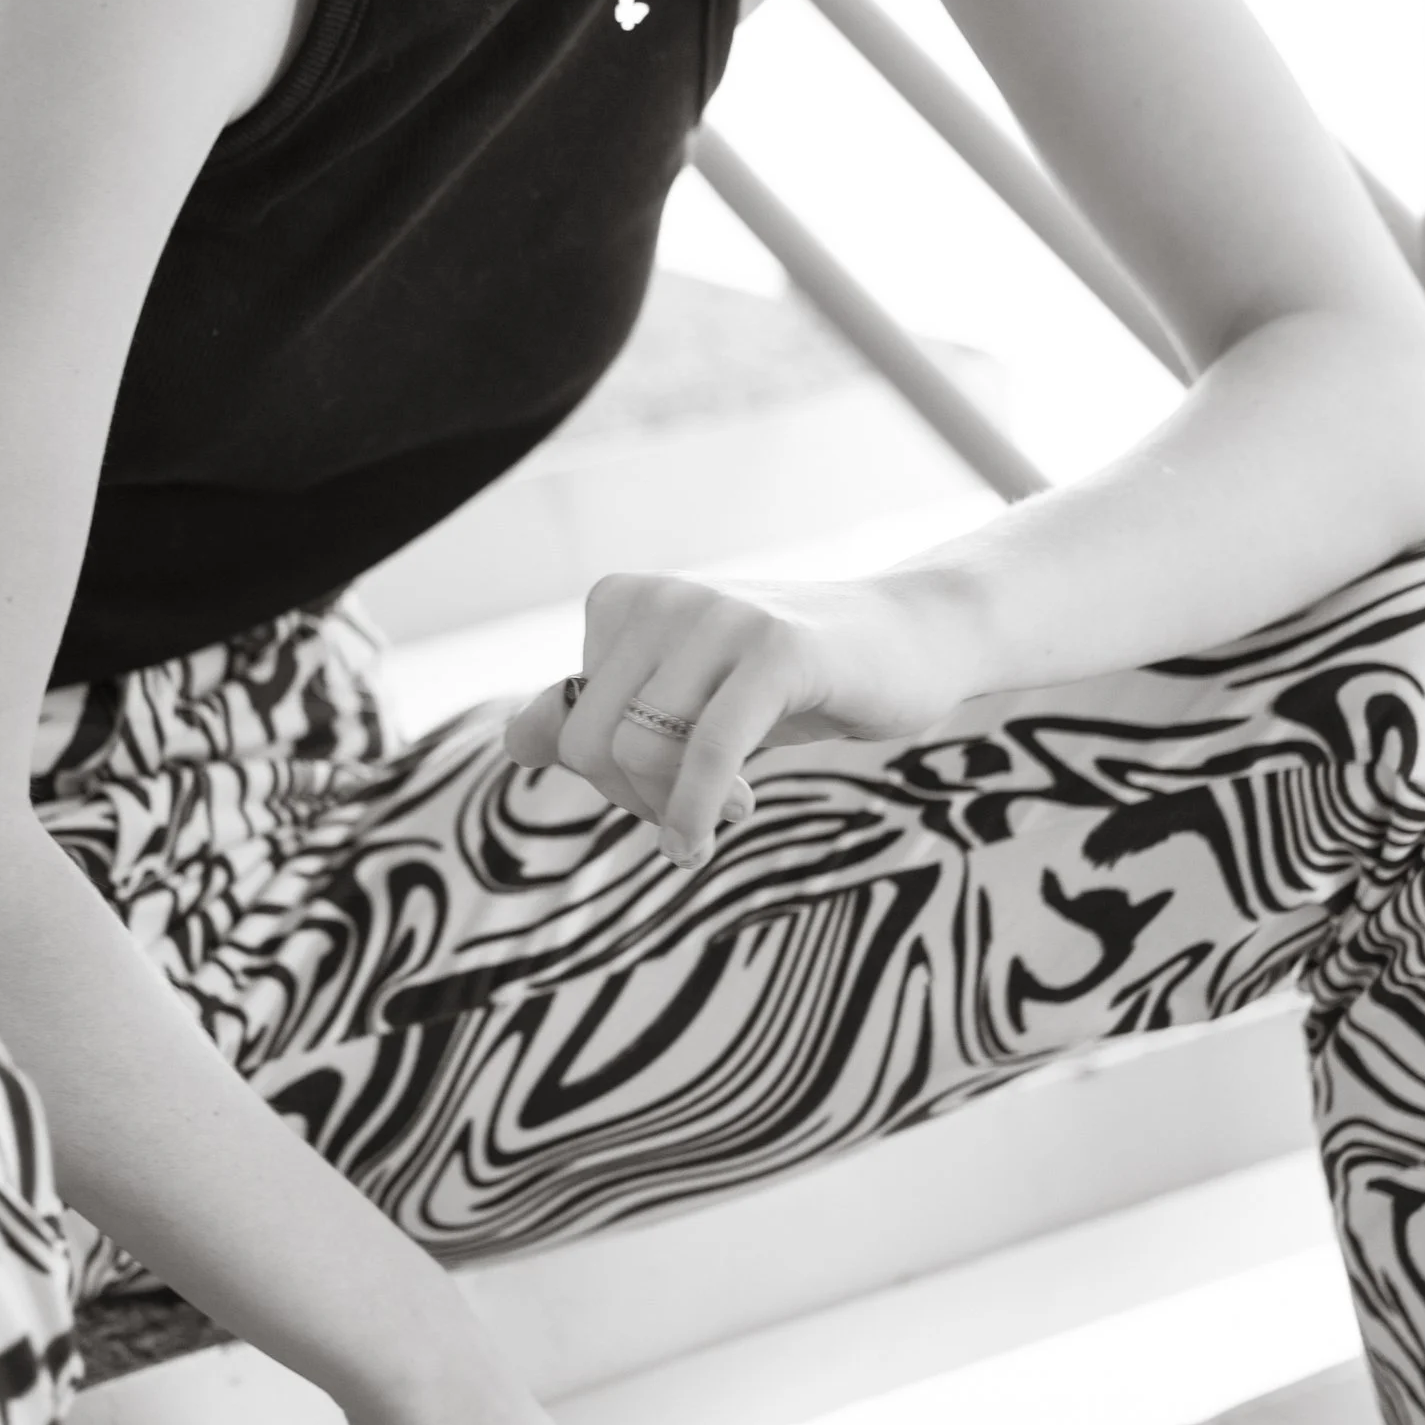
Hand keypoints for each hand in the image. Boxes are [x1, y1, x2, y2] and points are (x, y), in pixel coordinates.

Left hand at [501, 569, 980, 861]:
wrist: (910, 641)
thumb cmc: (790, 682)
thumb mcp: (683, 701)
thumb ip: (595, 717)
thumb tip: (513, 741)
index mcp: (624, 601)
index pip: (567, 724)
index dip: (612, 779)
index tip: (669, 787)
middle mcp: (659, 596)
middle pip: (590, 743)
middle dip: (638, 799)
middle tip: (699, 813)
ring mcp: (716, 615)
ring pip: (637, 750)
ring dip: (680, 807)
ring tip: (732, 806)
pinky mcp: (775, 648)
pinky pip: (706, 750)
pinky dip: (699, 809)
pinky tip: (723, 828)